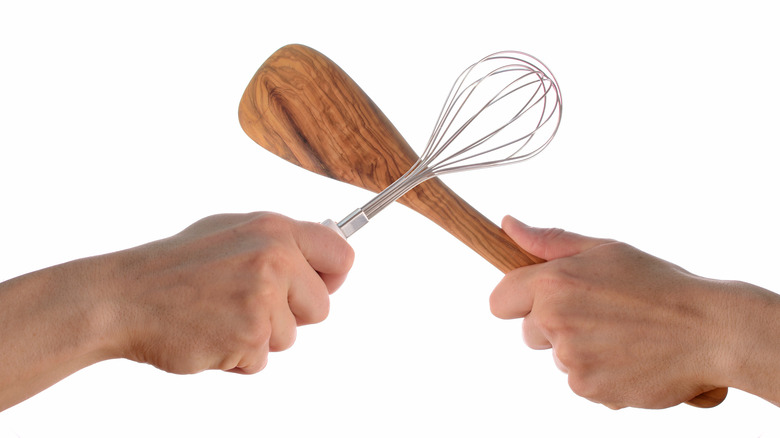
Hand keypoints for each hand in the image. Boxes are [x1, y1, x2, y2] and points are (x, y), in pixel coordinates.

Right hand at [104, 212, 353, 374]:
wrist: (123, 297)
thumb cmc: (173, 267)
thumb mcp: (229, 232)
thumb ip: (276, 243)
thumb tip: (317, 256)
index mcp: (274, 230)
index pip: (340, 254)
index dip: (332, 277)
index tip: (320, 286)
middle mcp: (275, 260)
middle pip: (321, 306)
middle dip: (291, 314)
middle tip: (248, 305)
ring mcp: (262, 299)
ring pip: (289, 338)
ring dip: (258, 337)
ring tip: (220, 316)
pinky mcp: (248, 336)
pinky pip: (261, 360)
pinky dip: (237, 357)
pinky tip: (210, 334)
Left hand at [490, 216, 733, 408]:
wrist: (709, 331)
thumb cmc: (658, 284)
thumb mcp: (604, 250)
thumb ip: (549, 242)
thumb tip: (507, 225)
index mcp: (553, 283)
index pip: (499, 301)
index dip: (516, 300)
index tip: (538, 301)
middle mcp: (554, 321)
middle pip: (528, 332)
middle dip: (554, 326)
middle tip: (600, 315)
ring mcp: (570, 358)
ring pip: (557, 357)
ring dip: (580, 351)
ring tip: (622, 336)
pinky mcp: (588, 388)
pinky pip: (580, 382)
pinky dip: (599, 375)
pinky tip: (629, 358)